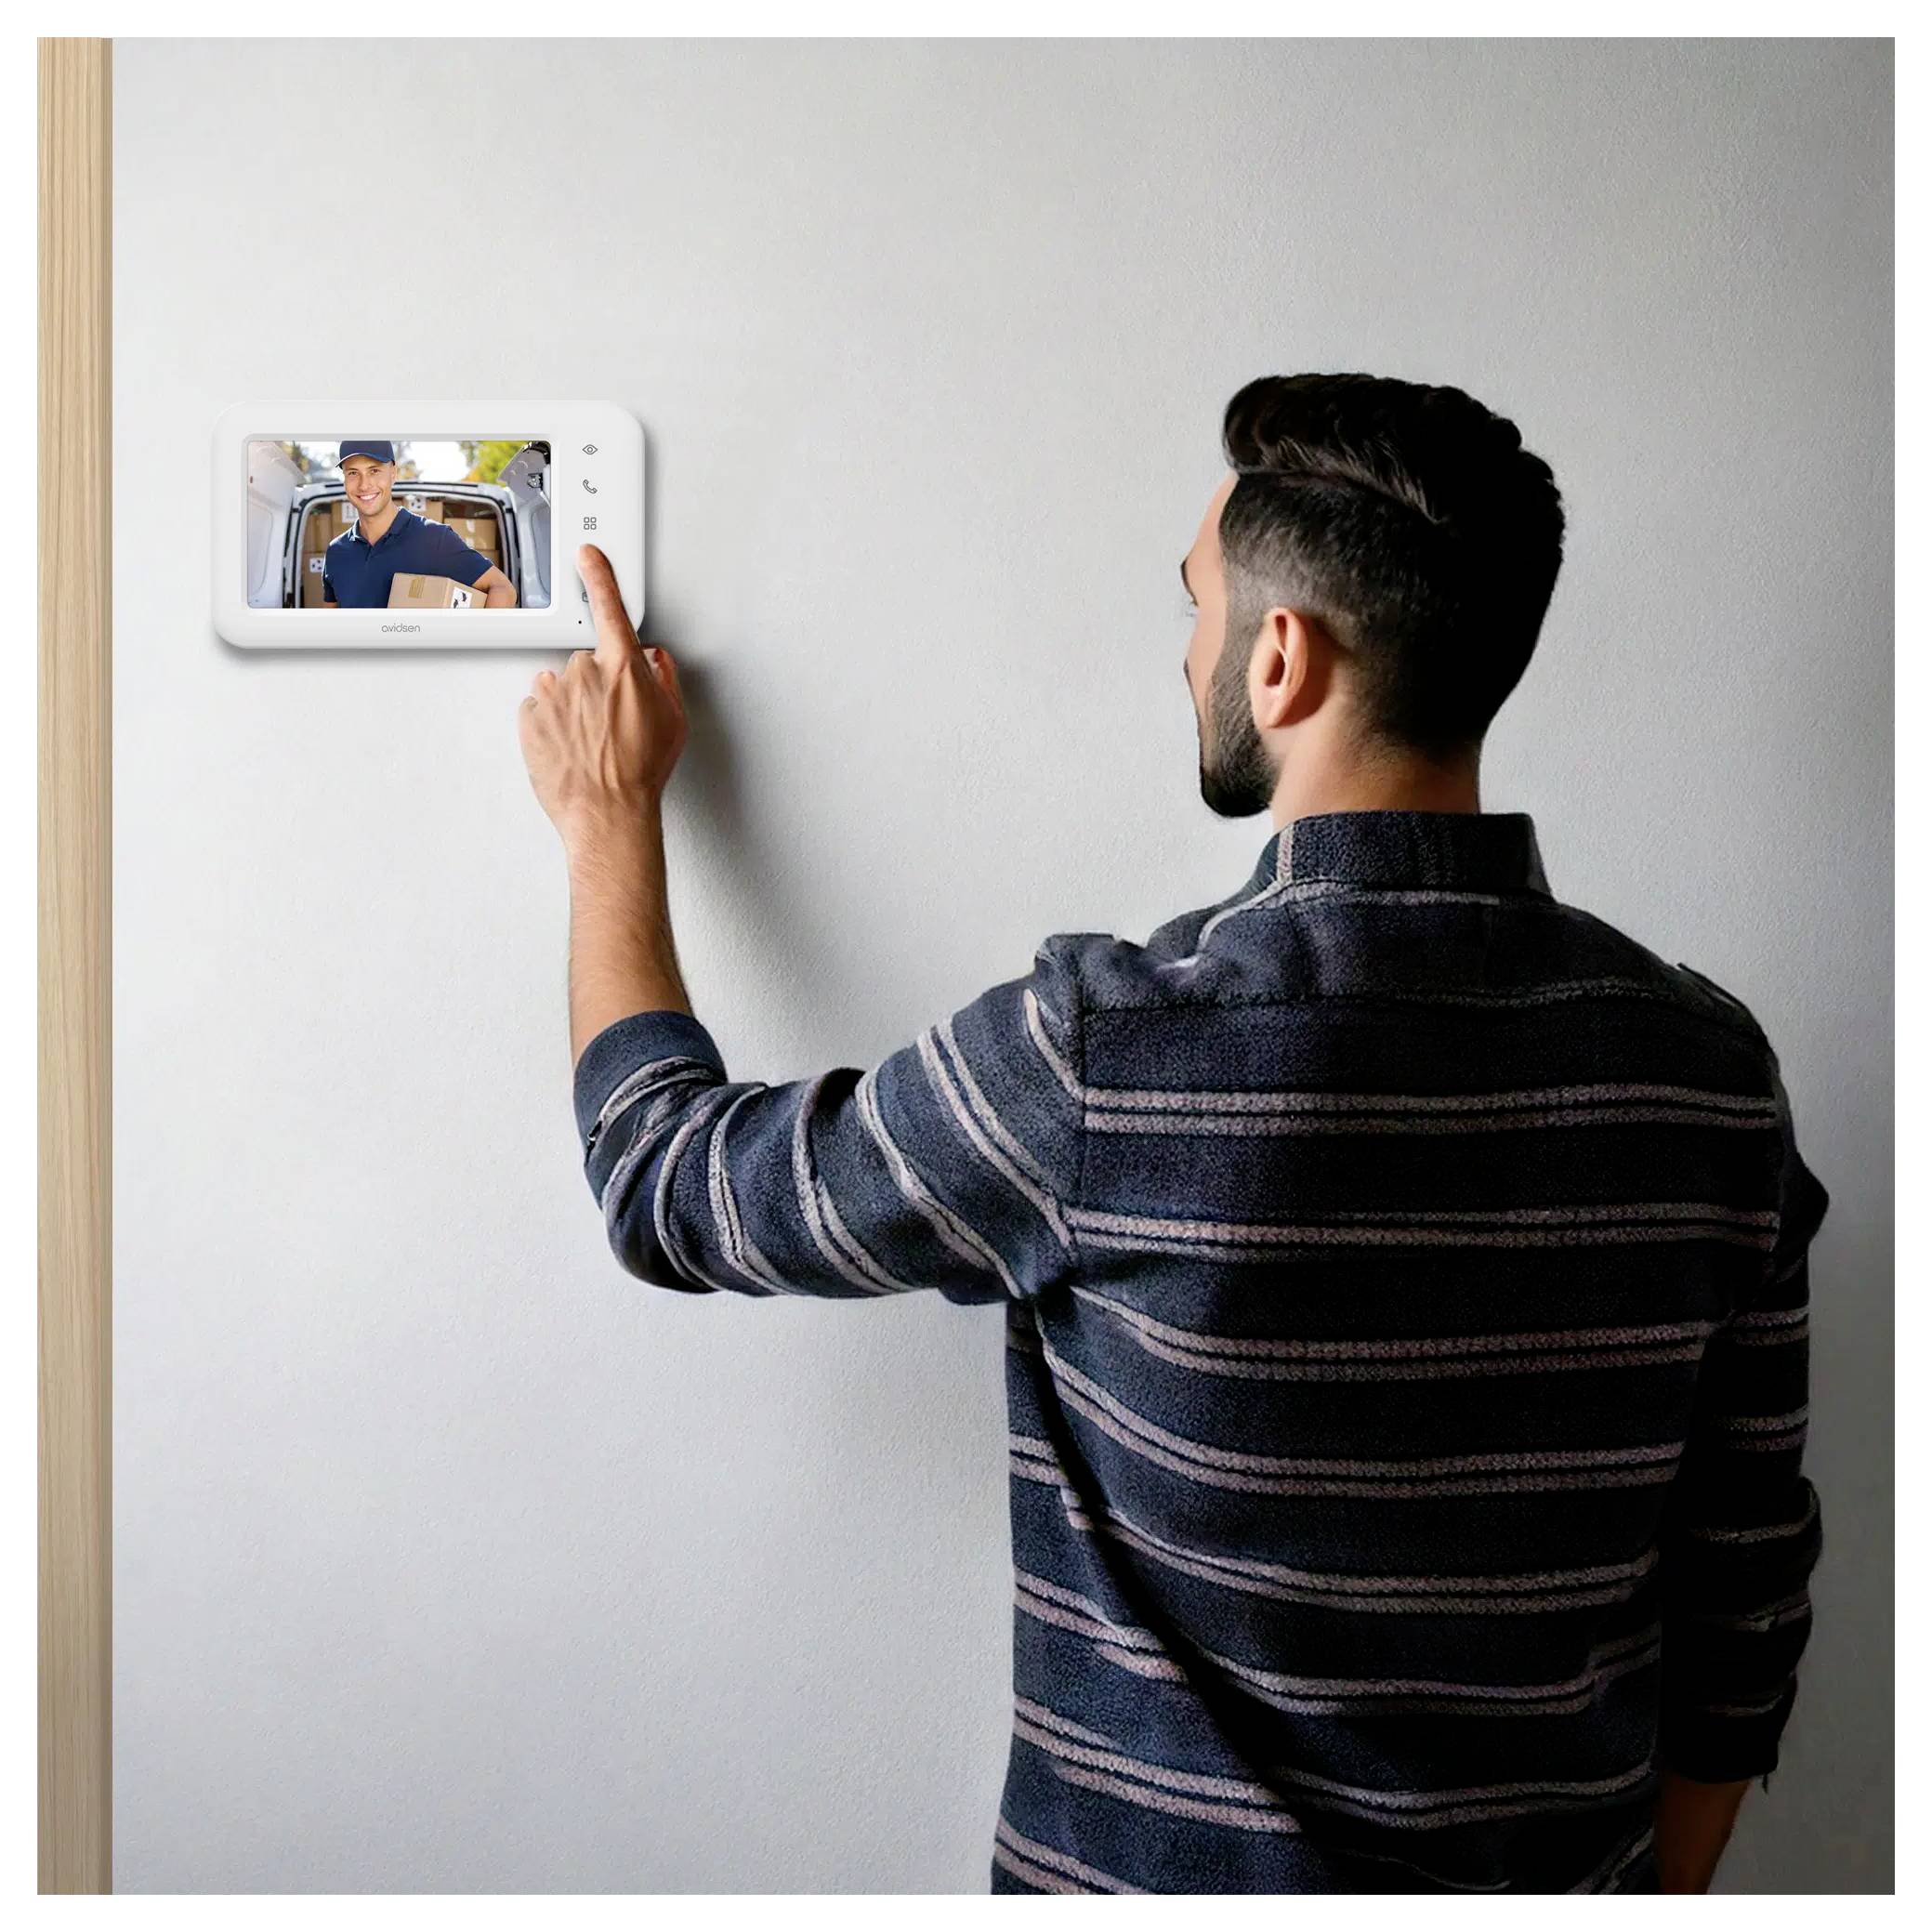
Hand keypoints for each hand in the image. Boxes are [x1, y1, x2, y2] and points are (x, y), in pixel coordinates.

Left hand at [518, 544, 685, 847]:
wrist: (608, 813)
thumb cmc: (642, 773)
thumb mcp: (674, 722)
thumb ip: (664, 680)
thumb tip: (654, 660)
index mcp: (623, 669)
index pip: (611, 611)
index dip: (600, 578)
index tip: (588, 554)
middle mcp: (585, 674)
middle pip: (587, 661)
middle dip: (596, 683)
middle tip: (611, 722)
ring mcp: (554, 694)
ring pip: (561, 685)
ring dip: (572, 705)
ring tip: (590, 741)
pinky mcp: (531, 717)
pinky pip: (540, 708)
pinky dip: (551, 723)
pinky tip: (571, 747)